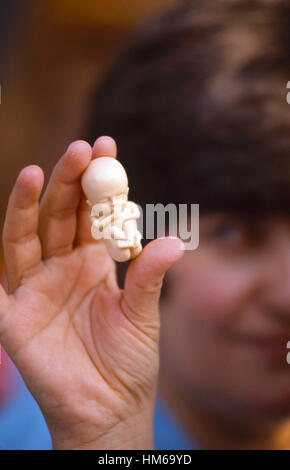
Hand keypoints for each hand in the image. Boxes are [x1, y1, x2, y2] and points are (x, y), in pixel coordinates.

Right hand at [0, 137, 183, 448]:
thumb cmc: (129, 362)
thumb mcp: (142, 316)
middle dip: (68, 182)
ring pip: (25, 239)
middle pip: (59, 216)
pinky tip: (0, 226)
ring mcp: (35, 289)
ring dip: (27, 206)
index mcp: (94, 263)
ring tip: (35, 171)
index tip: (107, 146)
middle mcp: (62, 268)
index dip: (99, 182)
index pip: (93, 213)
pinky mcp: (13, 317)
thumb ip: (148, 278)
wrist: (110, 409)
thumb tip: (171, 240)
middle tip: (81, 150)